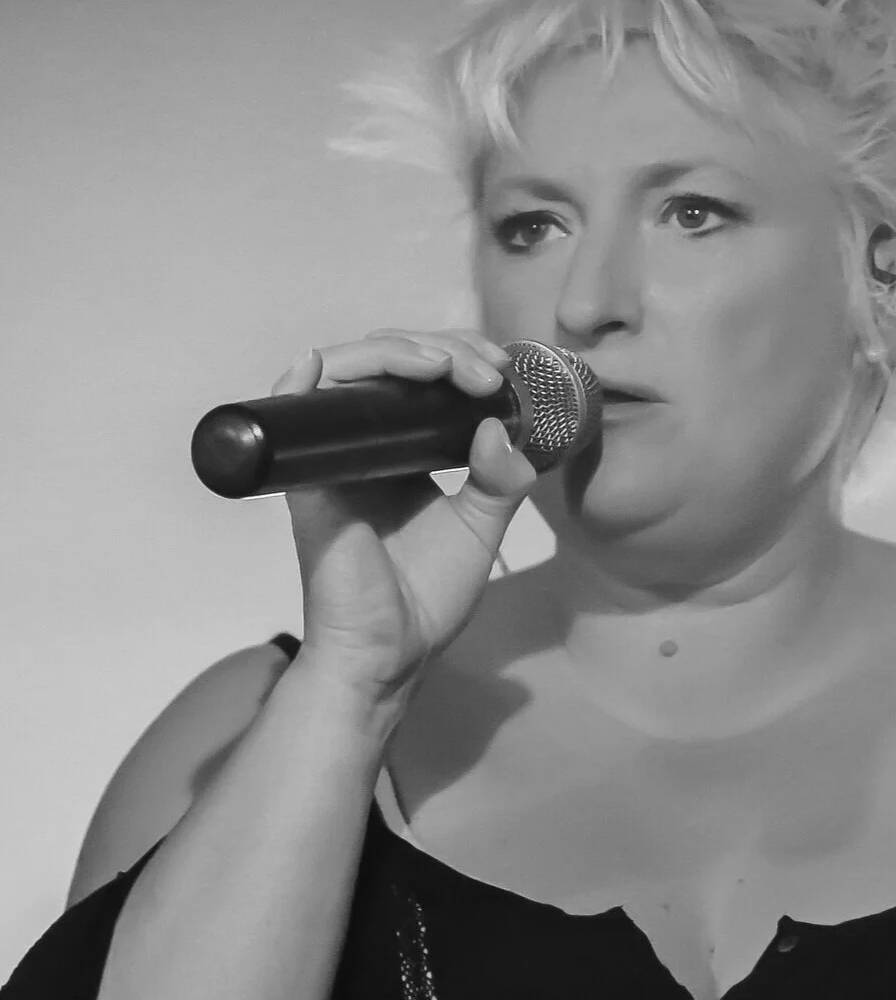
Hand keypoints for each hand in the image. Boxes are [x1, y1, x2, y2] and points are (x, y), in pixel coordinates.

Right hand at [270, 327, 537, 708]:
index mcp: (403, 450)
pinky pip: (291, 414)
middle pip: (387, 361)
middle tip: (485, 372)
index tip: (500, 371)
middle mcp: (363, 443)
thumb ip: (500, 478)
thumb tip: (500, 423)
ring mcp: (331, 456)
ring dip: (395, 352)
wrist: (389, 652)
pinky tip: (329, 365)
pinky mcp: (307, 479)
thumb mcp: (480, 526)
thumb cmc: (427, 597)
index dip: (457, 356)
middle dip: (441, 347)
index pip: (419, 377)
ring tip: (445, 367)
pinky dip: (305, 380)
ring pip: (346, 371)